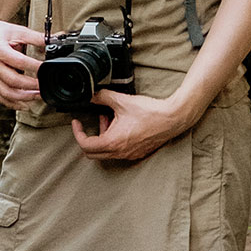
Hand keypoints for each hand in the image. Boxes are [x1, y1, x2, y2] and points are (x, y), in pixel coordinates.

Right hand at [0, 16, 42, 108]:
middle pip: (12, 81)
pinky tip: (25, 105)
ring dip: (24, 97)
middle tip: (44, 86)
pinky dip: (13, 103)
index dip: (34, 66)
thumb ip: (35, 37)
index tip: (47, 68)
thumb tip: (52, 40)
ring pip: (6, 92)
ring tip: (38, 96)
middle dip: (31, 86)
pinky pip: (0, 96)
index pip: (19, 61)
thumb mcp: (16, 30)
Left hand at [70, 90, 192, 163]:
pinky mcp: (138, 153)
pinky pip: (119, 151)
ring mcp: (130, 154)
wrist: (173, 118)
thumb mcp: (121, 101)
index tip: (77, 123)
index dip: (77, 133)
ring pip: (107, 152)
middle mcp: (120, 152)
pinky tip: (121, 125)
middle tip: (91, 123)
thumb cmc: (150, 112)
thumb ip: (102, 97)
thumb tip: (92, 95)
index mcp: (113, 142)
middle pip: (93, 153)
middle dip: (89, 138)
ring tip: (108, 118)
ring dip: (103, 137)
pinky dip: (115, 140)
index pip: (85, 145)